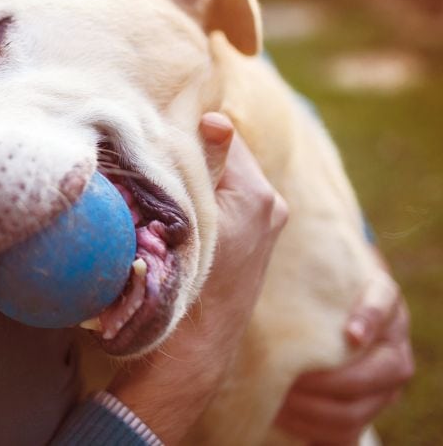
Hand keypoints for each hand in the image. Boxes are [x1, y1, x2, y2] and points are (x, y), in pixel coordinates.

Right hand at [109, 113, 287, 442]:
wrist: (193, 350)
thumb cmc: (185, 285)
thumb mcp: (192, 220)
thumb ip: (207, 167)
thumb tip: (216, 119)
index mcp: (259, 195)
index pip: (223, 134)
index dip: (188, 130)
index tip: (158, 132)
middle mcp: (269, 205)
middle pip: (225, 156)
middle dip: (192, 152)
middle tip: (154, 154)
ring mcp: (262, 224)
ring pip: (223, 178)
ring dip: (194, 176)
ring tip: (161, 183)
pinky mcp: (250, 240)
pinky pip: (225, 200)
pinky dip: (202, 196)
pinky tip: (175, 208)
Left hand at [275, 266, 413, 444]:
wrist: (327, 317)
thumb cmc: (311, 291)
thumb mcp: (313, 275)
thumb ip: (301, 269)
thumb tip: (266, 233)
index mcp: (382, 301)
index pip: (384, 301)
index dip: (371, 317)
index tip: (351, 333)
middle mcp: (392, 343)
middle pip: (381, 370)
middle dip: (334, 381)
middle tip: (292, 379)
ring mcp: (385, 381)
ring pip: (364, 407)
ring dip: (318, 408)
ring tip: (280, 398)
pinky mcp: (367, 408)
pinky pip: (349, 430)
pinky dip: (315, 428)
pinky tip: (284, 414)